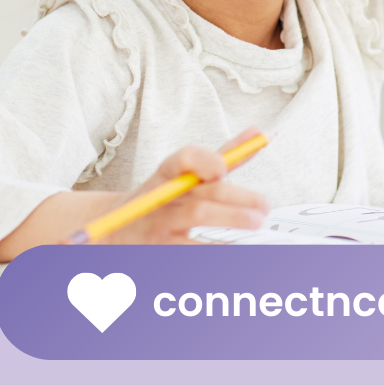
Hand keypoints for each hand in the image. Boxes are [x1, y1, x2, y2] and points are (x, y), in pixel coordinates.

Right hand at [106, 130, 269, 243]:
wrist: (119, 227)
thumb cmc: (165, 196)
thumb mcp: (187, 173)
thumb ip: (225, 155)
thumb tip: (260, 133)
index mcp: (169, 173)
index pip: (183, 159)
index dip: (204, 161)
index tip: (223, 170)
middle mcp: (162, 198)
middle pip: (198, 197)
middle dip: (235, 200)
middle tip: (264, 207)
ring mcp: (158, 226)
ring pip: (195, 218)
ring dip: (230, 220)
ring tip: (256, 223)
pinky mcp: (158, 251)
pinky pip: (190, 250)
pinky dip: (216, 249)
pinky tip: (236, 248)